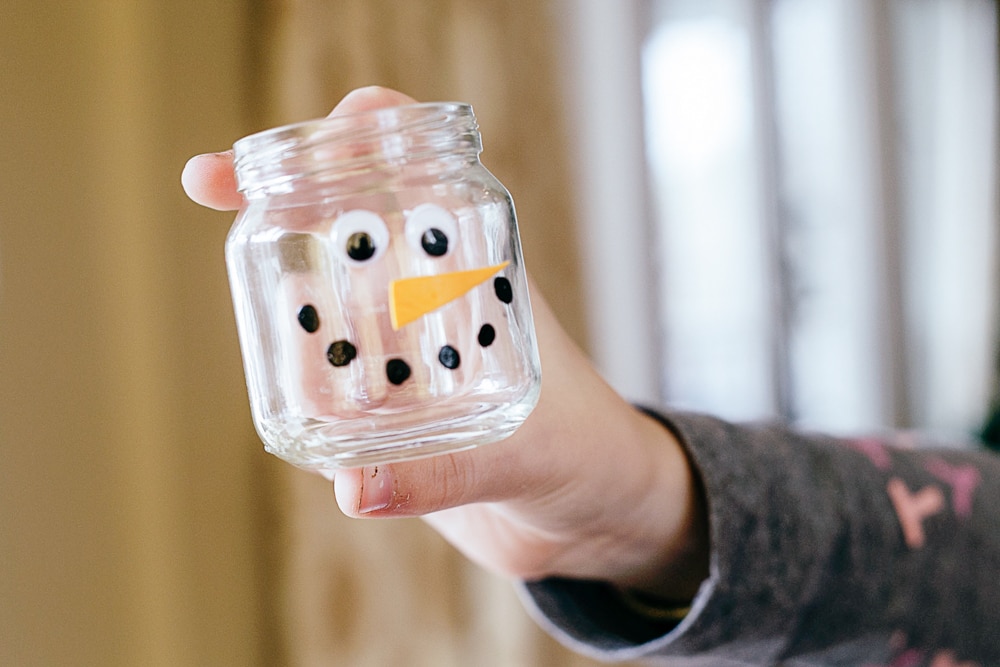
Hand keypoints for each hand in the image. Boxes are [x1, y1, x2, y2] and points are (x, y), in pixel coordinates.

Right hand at [182, 86, 707, 600]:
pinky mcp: (398, 412)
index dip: (348, 139)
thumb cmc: (590, 456)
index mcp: (482, 275)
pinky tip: (290, 398)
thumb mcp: (526, 457)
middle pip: (353, 227)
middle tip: (216, 189)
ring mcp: (413, 356)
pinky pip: (336, 383)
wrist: (598, 514)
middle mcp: (439, 304)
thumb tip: (352, 487)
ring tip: (273, 317)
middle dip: (288, 204)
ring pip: (333, 304)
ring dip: (295, 302)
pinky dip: (306, 379)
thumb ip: (443, 475)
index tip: (284, 144)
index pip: (416, 177)